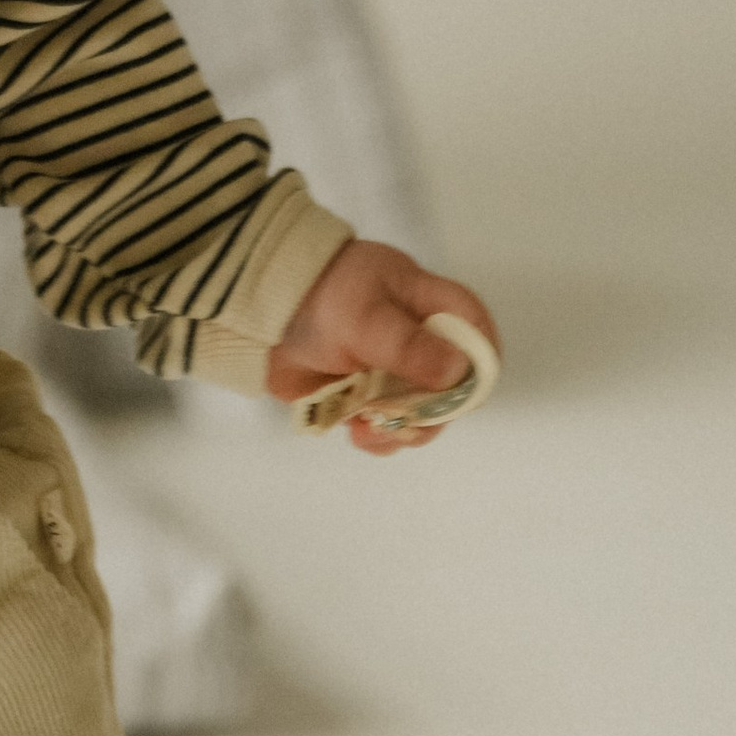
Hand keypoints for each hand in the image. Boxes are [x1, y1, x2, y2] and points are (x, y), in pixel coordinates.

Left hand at [268, 243, 501, 456]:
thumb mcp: (363, 316)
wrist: (254, 314)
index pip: (473, 327)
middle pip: (454, 384)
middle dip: (434, 411)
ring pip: (421, 413)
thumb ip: (407, 345)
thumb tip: (459, 372)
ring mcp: (390, 369)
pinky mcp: (363, 395)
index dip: (480, 361)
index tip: (468, 393)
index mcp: (424, 302)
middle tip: (406, 422)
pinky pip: (386, 426)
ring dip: (403, 429)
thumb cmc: (314, 298)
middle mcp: (415, 337)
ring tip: (369, 430)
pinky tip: (356, 434)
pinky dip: (377, 437)